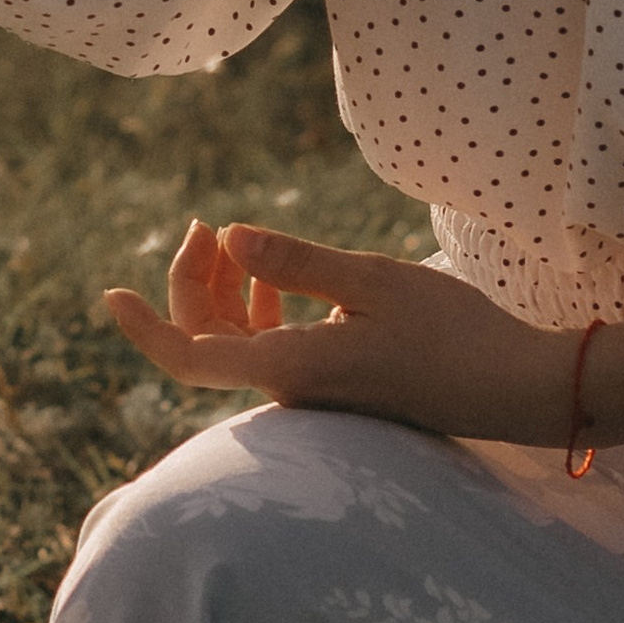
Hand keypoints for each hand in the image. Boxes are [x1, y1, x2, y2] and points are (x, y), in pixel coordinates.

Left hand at [104, 220, 567, 447]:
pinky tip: (275, 278)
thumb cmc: (451, 331)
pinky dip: (257, 310)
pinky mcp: (336, 391)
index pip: (190, 357)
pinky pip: (270, 353)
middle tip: (202, 224)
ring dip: (222, 294)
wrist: (514, 391)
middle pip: (206, 345)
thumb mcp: (372, 280)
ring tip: (226, 237)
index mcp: (292, 369)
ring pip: (237, 348)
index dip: (144, 328)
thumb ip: (298, 263)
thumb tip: (230, 238)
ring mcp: (313, 398)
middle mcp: (292, 393)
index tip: (109, 293)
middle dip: (190, 283)